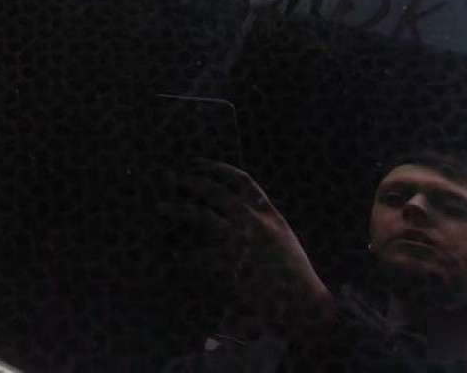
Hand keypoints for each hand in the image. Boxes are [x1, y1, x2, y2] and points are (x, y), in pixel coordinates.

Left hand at [164, 160, 337, 334]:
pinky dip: (184, 255)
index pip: (240, 180)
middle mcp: (252, 220)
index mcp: (267, 213)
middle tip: (171, 179)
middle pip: (213, 192)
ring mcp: (240, 241)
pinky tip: (175, 254)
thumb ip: (262, 219)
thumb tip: (235, 207)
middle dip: (190, 182)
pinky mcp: (230, 265)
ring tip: (161, 208)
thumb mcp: (282, 236)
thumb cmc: (294, 274)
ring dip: (178, 210)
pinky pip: (198, 255)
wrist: (305, 304)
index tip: (196, 162)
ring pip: (201, 216)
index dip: (215, 168)